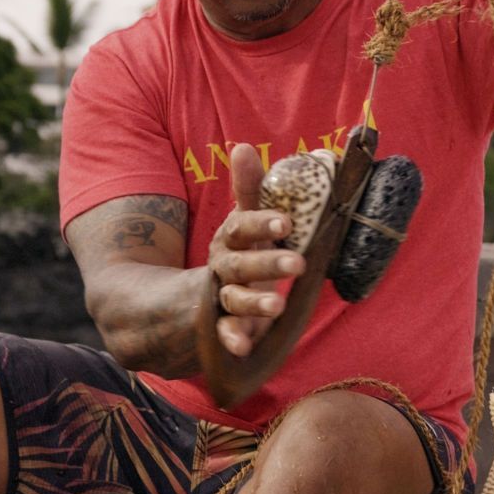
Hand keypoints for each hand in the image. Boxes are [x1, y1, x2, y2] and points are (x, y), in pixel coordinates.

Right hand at [206, 143, 303, 356]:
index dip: (261, 223)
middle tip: (297, 262)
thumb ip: (251, 189)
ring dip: (254, 303)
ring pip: (235, 299)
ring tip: (277, 306)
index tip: (285, 221)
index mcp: (232, 237)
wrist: (196, 295)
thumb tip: (253, 146)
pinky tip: (243, 347)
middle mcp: (224, 266)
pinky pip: (226, 333)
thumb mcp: (244, 220)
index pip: (242, 227)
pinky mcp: (226, 326)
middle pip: (241, 264)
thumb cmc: (240, 250)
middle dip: (267, 263)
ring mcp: (223, 297)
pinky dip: (233, 339)